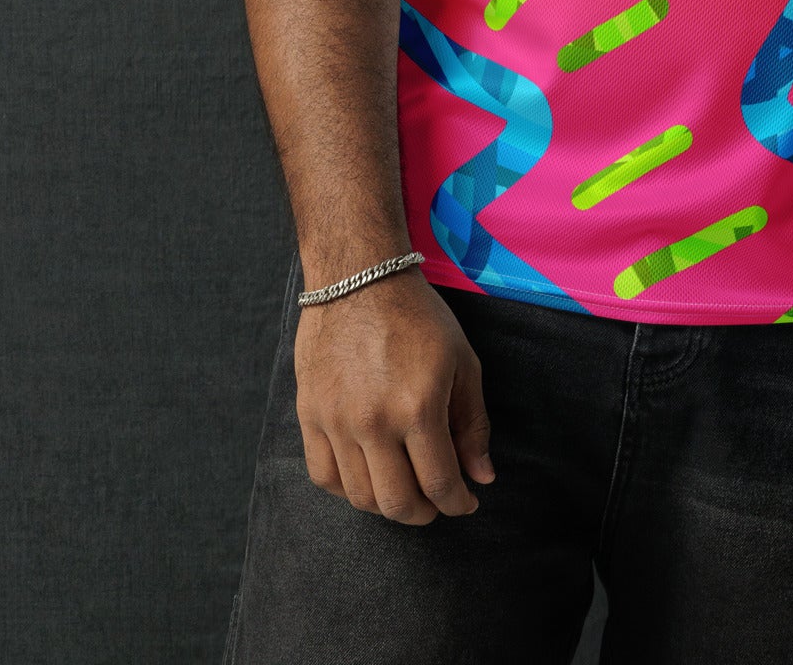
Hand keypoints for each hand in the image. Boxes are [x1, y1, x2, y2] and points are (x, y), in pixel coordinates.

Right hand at [293, 272, 494, 524]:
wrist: (358, 278)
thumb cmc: (418, 317)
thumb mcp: (462, 361)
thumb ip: (473, 424)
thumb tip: (482, 477)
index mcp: (418, 407)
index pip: (439, 484)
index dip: (457, 504)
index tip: (466, 503)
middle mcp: (374, 421)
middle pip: (397, 503)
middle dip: (424, 513)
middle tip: (436, 502)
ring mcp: (336, 420)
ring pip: (360, 497)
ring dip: (387, 506)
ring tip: (405, 490)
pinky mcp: (310, 414)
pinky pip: (324, 476)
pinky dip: (348, 490)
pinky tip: (368, 477)